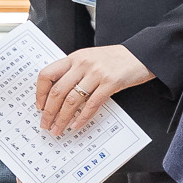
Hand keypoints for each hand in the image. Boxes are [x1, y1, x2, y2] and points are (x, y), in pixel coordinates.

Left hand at [34, 44, 152, 134]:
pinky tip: (77, 124)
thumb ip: (75, 72)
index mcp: (75, 58)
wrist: (142, 54)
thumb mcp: (91, 59)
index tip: (39, 106)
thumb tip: (60, 94)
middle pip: (58, 91)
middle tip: (46, 124)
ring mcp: (97, 73)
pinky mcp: (111, 83)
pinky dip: (82, 117)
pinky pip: (92, 104)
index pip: (48, 74)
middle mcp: (83, 64)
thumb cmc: (117, 59)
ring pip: (72, 100)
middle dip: (49, 112)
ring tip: (59, 128)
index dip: (40, 93)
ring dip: (63, 118)